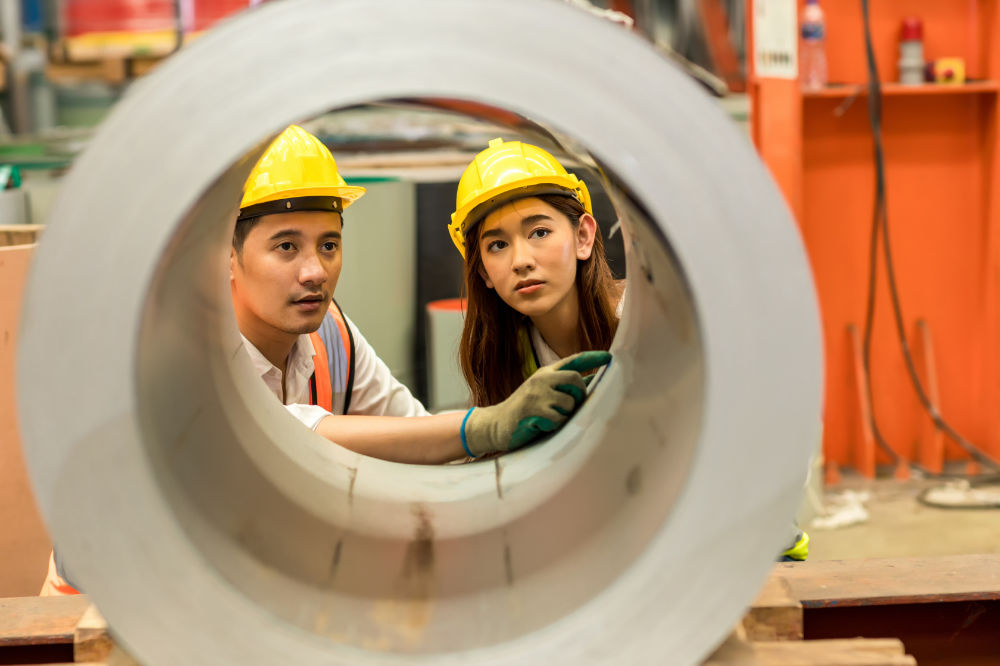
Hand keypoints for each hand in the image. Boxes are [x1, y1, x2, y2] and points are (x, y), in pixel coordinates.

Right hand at [462, 350, 611, 456]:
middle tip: (575, 406)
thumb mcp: (546, 393)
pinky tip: (542, 426)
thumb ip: (567, 386)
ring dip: (565, 415)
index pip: (574, 361)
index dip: (593, 357)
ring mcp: (536, 393)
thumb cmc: (527, 410)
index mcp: (546, 373)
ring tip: (551, 419)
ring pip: (569, 402)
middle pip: (575, 378)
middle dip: (580, 393)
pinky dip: (554, 426)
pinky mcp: (532, 409)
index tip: (610, 356)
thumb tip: (595, 379)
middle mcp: (542, 379)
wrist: (496, 424)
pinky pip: (558, 418)